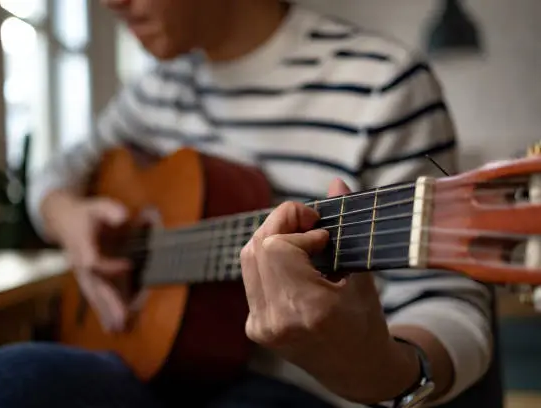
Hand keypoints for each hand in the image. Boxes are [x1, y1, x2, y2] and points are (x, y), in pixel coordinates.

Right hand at [42, 192, 139, 331]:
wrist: (62, 219)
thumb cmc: (86, 212)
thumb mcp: (98, 205)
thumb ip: (110, 211)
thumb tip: (123, 217)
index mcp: (81, 245)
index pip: (92, 262)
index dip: (109, 266)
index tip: (129, 266)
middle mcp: (79, 263)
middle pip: (92, 286)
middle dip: (106, 303)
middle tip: (121, 321)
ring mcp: (80, 273)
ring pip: (92, 295)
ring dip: (105, 312)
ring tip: (117, 329)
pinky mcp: (85, 278)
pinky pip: (93, 296)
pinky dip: (102, 311)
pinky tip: (111, 327)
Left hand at [240, 179, 418, 403]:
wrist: (357, 372)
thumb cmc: (367, 324)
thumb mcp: (363, 275)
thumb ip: (346, 227)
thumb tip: (337, 183)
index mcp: (308, 309)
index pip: (276, 247)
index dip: (296, 227)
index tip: (322, 232)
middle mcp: (277, 319)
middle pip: (257, 248)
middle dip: (280, 223)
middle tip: (307, 220)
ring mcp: (262, 326)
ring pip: (248, 260)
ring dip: (271, 238)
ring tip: (300, 238)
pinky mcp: (255, 328)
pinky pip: (251, 278)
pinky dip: (268, 260)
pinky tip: (291, 260)